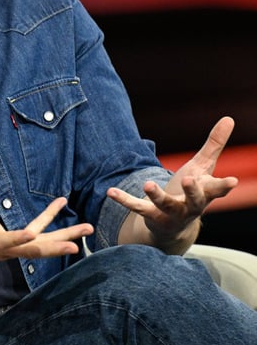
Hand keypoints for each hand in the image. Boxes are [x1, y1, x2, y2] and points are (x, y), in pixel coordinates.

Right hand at [0, 156, 93, 261]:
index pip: (5, 240)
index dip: (18, 238)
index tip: (31, 235)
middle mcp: (2, 248)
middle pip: (33, 250)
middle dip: (56, 246)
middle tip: (77, 244)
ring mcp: (10, 250)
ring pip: (41, 248)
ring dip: (63, 239)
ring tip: (86, 230)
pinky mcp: (14, 248)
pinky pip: (37, 243)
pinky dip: (53, 237)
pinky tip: (69, 230)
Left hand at [108, 116, 238, 244]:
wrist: (174, 226)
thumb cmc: (191, 191)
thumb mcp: (202, 167)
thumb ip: (214, 145)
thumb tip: (229, 118)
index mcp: (205, 193)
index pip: (217, 189)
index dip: (225, 186)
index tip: (233, 181)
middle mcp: (191, 206)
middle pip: (195, 200)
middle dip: (192, 191)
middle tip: (188, 179)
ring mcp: (171, 213)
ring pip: (165, 205)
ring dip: (157, 196)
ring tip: (148, 184)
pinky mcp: (151, 216)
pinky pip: (137, 208)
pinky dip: (125, 200)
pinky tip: (111, 192)